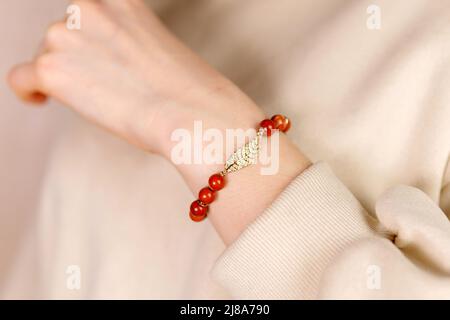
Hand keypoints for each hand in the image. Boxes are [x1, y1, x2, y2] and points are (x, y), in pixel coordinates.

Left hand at [8, 0, 263, 155]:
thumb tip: (104, 61)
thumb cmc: (188, 93)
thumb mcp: (158, 47)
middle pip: (63, 34)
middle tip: (105, 86)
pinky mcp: (52, 69)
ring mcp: (66, 35)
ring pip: (46, 56)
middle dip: (77, 59)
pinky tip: (42, 102)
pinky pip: (20, 79)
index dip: (89, 38)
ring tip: (100, 100)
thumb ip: (126, 42)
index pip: (88, 14)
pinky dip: (29, 92)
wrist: (193, 115)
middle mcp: (88, 6)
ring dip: (64, 78)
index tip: (95, 58)